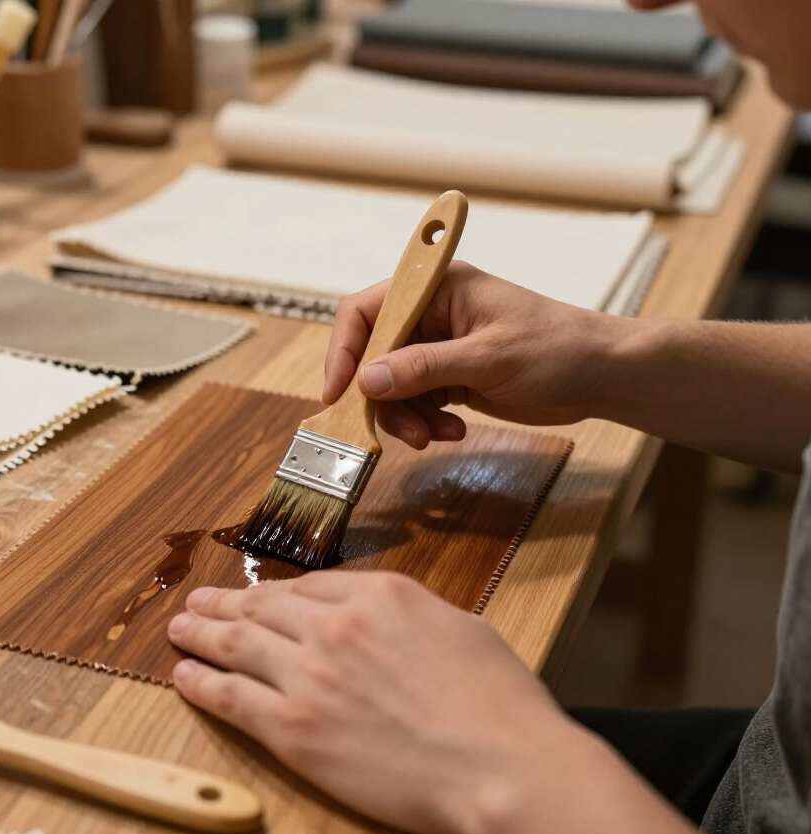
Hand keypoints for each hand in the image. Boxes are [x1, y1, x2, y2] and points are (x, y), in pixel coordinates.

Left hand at [167, 571, 585, 833]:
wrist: (500, 766)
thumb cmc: (498, 703)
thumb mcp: (461, 628)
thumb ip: (410, 614)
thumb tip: (386, 620)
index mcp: (379, 594)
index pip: (309, 587)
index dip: (273, 592)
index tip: (256, 595)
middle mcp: (334, 625)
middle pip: (263, 608)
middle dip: (224, 604)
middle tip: (197, 602)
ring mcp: (308, 675)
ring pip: (237, 645)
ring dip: (201, 634)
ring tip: (179, 628)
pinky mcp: (292, 729)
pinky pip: (231, 697)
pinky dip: (202, 683)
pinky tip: (184, 675)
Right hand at [324, 263, 623, 449]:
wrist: (602, 376)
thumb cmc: (558, 349)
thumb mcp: (488, 358)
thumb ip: (424, 368)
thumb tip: (367, 380)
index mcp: (436, 289)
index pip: (367, 311)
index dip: (346, 350)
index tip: (339, 392)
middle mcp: (430, 314)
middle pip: (374, 355)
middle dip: (382, 397)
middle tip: (404, 430)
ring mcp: (439, 346)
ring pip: (391, 386)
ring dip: (405, 416)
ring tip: (434, 436)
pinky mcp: (449, 376)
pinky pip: (415, 402)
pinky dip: (426, 421)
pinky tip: (454, 429)